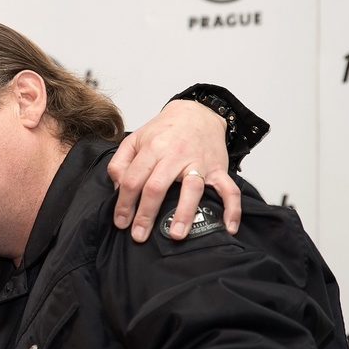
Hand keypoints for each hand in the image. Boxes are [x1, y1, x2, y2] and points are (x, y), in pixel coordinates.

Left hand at [107, 100, 239, 241]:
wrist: (197, 112)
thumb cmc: (165, 130)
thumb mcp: (135, 139)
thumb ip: (120, 163)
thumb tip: (116, 188)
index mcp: (152, 149)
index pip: (133, 179)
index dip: (124, 203)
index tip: (121, 222)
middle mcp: (175, 155)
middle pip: (157, 186)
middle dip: (146, 214)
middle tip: (139, 236)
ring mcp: (199, 163)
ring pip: (191, 188)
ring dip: (183, 213)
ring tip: (175, 235)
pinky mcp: (218, 169)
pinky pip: (229, 190)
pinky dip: (232, 209)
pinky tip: (229, 227)